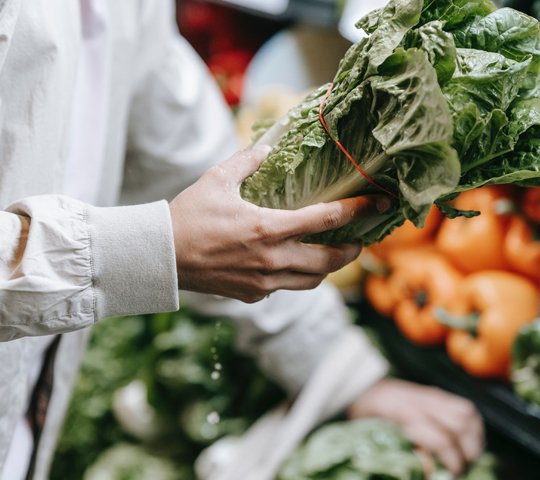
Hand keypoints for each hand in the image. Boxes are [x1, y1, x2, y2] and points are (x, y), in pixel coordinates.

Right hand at [169, 146, 389, 302]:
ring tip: (332, 255)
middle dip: (352, 251)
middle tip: (359, 239)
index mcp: (268, 228)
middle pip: (329, 262)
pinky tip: (291, 264)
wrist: (163, 257)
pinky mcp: (252, 295)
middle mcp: (272, 259)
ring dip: (328, 269)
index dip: (357, 210)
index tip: (378, 205)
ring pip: (312, 281)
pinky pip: (285, 288)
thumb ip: (247, 162)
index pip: (326, 219)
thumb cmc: (188, 216)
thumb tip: (266, 149)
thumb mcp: (217, 180)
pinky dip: (296, 277)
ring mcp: (263, 282)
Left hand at [347, 378, 483, 476]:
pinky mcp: (435, 393)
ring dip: (474, 438)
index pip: (441, 439)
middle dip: (467, 452)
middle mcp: (420, 401)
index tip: (451, 477)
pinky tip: (468, 441)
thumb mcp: (372, 435)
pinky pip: (464, 406)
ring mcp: (429, 395)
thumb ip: (397, 452)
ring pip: (467, 412)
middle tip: (461, 470)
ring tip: (468, 456)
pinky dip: (473, 426)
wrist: (360, 388)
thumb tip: (426, 473)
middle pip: (460, 424)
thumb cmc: (365, 415)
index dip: (453, 463)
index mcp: (403, 413)